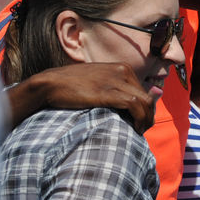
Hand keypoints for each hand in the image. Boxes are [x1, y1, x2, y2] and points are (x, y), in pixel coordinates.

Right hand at [6, 63, 154, 133]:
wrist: (51, 83)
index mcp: (122, 68)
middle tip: (140, 130)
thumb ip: (115, 88)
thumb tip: (132, 104)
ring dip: (146, 120)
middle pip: (147, 97)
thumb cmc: (72, 86)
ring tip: (138, 132)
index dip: (145, 109)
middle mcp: (122, 71)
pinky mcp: (108, 92)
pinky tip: (134, 129)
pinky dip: (139, 118)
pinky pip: (134, 104)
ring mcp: (116, 80)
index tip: (139, 122)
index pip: (144, 91)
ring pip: (145, 102)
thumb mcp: (98, 82)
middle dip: (148, 116)